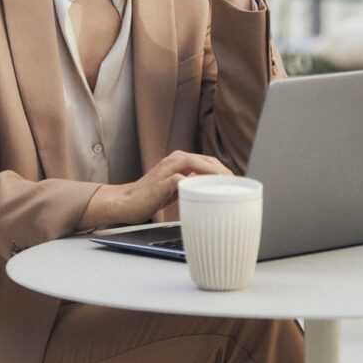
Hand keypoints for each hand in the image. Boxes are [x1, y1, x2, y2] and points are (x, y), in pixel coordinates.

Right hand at [77, 150, 233, 229]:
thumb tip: (215, 191)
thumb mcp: (177, 187)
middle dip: (224, 173)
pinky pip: (181, 179)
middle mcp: (175, 160)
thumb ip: (193, 183)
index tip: (237, 184)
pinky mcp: (161, 182)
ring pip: (197, 164)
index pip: (209, 161)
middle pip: (207, 160)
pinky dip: (194, 184)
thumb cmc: (151, 196)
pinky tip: (205, 194)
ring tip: (227, 187)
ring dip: (214, 174)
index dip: (225, 171)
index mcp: (180, 160)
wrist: (126, 203)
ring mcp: (167, 169)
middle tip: (237, 187)